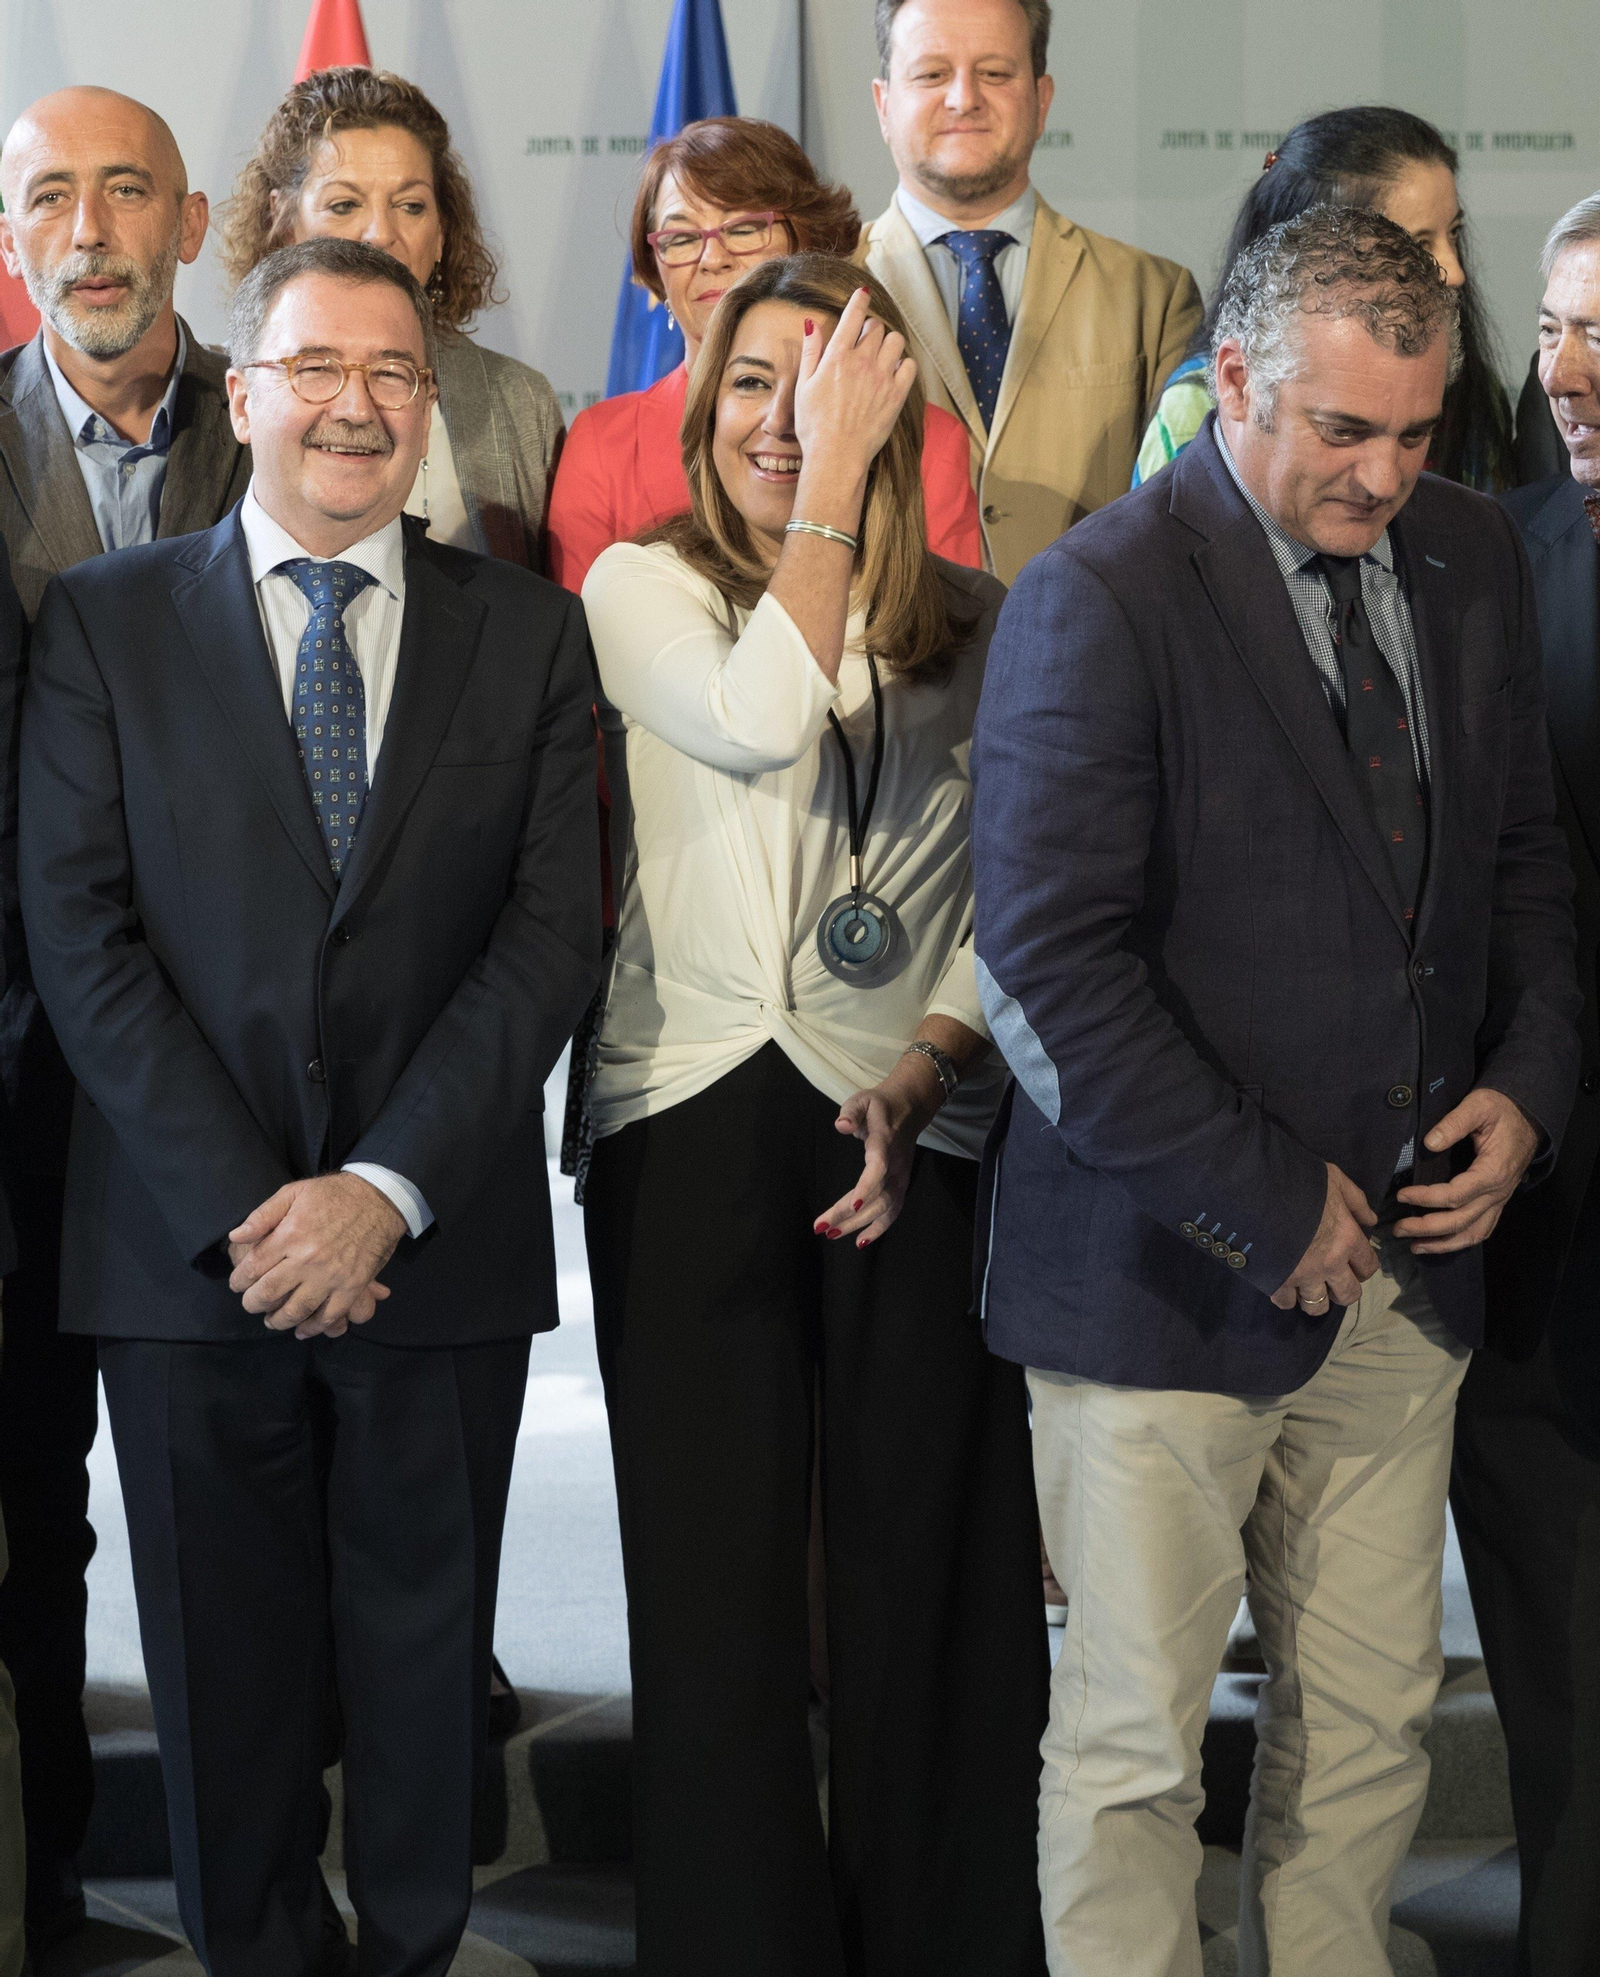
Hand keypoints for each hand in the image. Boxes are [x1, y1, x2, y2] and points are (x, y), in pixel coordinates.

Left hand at [227, 1174, 402, 1337]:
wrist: (380, 1198)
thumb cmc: (333, 1194)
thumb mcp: (294, 1192)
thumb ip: (262, 1215)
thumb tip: (236, 1236)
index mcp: (290, 1234)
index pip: (252, 1267)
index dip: (239, 1280)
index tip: (237, 1284)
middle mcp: (307, 1258)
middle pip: (269, 1292)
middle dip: (253, 1303)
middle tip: (251, 1304)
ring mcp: (331, 1275)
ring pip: (295, 1310)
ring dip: (278, 1320)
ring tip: (272, 1320)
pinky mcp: (352, 1286)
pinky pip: (329, 1316)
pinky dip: (313, 1327)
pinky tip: (302, 1329)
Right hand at [793, 286, 917, 487]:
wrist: (836, 456)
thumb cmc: (814, 426)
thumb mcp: (803, 387)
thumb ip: (810, 353)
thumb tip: (811, 324)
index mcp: (837, 357)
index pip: (853, 315)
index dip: (859, 300)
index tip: (863, 294)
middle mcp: (862, 362)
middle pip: (877, 327)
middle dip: (871, 328)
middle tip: (866, 340)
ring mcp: (882, 378)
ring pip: (896, 341)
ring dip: (889, 343)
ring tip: (882, 355)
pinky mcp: (896, 396)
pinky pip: (910, 366)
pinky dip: (904, 365)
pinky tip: (894, 373)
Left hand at [813, 1051, 943, 1248]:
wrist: (908, 1108)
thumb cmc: (878, 1106)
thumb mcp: (862, 1099)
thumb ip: (851, 1111)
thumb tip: (841, 1125)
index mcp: (885, 1142)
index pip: (878, 1168)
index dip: (867, 1187)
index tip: (852, 1204)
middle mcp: (896, 1165)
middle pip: (877, 1196)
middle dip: (850, 1214)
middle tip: (822, 1227)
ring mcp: (901, 1177)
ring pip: (883, 1208)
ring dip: (859, 1225)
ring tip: (832, 1234)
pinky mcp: (900, 1185)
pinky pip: (892, 1212)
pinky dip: (879, 1229)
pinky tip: (860, 1242)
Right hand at [1271, 1162, 1379, 1312]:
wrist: (1258, 1189)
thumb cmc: (1299, 1181)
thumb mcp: (1335, 1179)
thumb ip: (1356, 1200)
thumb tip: (1370, 1220)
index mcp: (1348, 1239)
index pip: (1368, 1267)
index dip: (1363, 1267)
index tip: (1354, 1264)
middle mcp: (1331, 1263)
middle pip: (1348, 1295)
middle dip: (1343, 1291)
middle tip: (1333, 1280)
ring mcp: (1304, 1275)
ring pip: (1318, 1306)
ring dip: (1315, 1299)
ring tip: (1307, 1289)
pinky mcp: (1278, 1281)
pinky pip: (1286, 1303)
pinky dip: (1286, 1298)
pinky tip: (1283, 1286)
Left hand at [1394, 1085, 1539, 1253]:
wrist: (1526, 1116)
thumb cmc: (1500, 1110)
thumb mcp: (1478, 1106)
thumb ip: (1454, 1123)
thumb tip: (1429, 1143)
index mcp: (1492, 1171)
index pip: (1455, 1195)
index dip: (1426, 1198)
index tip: (1402, 1195)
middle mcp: (1498, 1192)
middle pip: (1461, 1221)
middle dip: (1427, 1228)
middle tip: (1398, 1229)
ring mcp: (1499, 1200)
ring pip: (1473, 1233)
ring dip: (1444, 1244)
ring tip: (1415, 1246)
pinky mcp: (1497, 1202)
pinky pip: (1482, 1229)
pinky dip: (1461, 1241)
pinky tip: (1441, 1243)